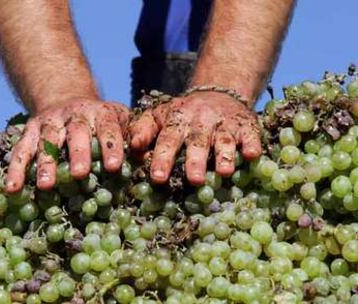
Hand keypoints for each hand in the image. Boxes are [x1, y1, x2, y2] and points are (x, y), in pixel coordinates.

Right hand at [6, 99, 129, 192]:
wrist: (68, 98)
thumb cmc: (102, 120)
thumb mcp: (120, 120)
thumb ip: (132, 137)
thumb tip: (146, 159)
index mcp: (101, 113)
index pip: (108, 128)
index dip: (110, 146)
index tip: (113, 166)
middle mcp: (74, 114)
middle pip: (76, 133)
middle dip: (78, 153)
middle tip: (79, 174)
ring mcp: (50, 121)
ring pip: (47, 140)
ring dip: (46, 162)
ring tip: (46, 186)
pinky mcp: (31, 129)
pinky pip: (21, 148)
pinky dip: (16, 168)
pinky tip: (13, 188)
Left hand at [129, 92, 261, 184]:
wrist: (218, 94)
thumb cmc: (183, 114)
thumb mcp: (159, 116)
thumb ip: (143, 130)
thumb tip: (133, 148)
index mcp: (177, 120)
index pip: (167, 139)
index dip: (163, 158)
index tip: (157, 177)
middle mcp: (201, 122)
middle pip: (197, 142)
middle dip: (195, 160)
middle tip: (194, 180)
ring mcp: (224, 123)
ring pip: (224, 139)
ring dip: (225, 155)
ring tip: (224, 172)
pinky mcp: (246, 124)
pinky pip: (250, 134)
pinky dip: (252, 143)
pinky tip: (252, 154)